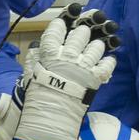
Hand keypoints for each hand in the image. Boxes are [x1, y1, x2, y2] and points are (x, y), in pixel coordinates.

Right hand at [14, 17, 116, 139]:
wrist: (51, 115)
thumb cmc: (37, 94)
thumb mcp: (30, 73)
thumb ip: (34, 58)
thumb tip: (37, 47)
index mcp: (50, 53)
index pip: (57, 29)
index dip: (60, 25)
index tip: (62, 24)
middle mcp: (69, 56)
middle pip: (81, 33)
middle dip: (82, 33)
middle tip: (82, 36)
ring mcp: (84, 66)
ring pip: (97, 46)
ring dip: (96, 46)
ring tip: (95, 49)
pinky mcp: (95, 77)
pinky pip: (107, 64)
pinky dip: (108, 62)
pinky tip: (107, 61)